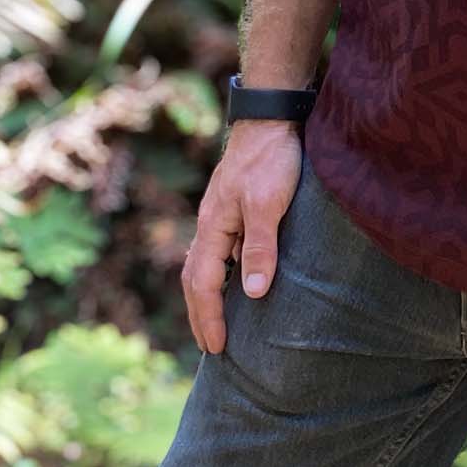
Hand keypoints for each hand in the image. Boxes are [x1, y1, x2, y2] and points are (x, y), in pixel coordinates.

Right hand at [182, 119, 303, 355]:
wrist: (272, 119)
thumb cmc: (271, 159)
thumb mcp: (269, 204)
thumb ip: (260, 247)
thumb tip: (251, 294)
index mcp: (213, 227)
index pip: (202, 283)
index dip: (210, 317)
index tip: (219, 347)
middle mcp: (211, 225)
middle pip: (194, 279)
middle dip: (201, 314)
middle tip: (211, 348)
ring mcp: (220, 217)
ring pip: (203, 266)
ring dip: (207, 297)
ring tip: (217, 324)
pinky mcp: (234, 209)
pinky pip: (219, 254)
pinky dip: (220, 277)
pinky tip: (234, 284)